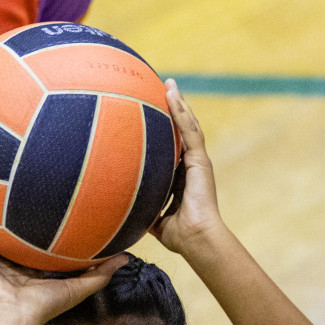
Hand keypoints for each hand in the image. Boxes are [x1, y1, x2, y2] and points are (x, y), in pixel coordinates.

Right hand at [0, 198, 126, 324]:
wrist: (15, 317)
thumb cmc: (43, 307)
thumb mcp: (78, 286)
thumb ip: (101, 273)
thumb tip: (126, 257)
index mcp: (25, 263)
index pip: (27, 237)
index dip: (33, 221)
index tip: (40, 197)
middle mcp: (3, 257)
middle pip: (0, 229)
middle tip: (3, 182)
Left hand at [150, 79, 225, 256]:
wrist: (196, 239)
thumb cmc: (180, 235)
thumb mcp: (155, 219)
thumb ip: (144, 211)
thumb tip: (123, 213)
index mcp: (184, 176)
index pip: (175, 147)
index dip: (167, 129)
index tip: (155, 114)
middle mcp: (192, 165)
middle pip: (183, 131)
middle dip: (174, 109)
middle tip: (164, 88)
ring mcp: (198, 162)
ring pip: (188, 125)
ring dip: (178, 104)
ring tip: (168, 84)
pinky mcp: (201, 161)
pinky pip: (190, 131)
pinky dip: (181, 112)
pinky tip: (172, 95)